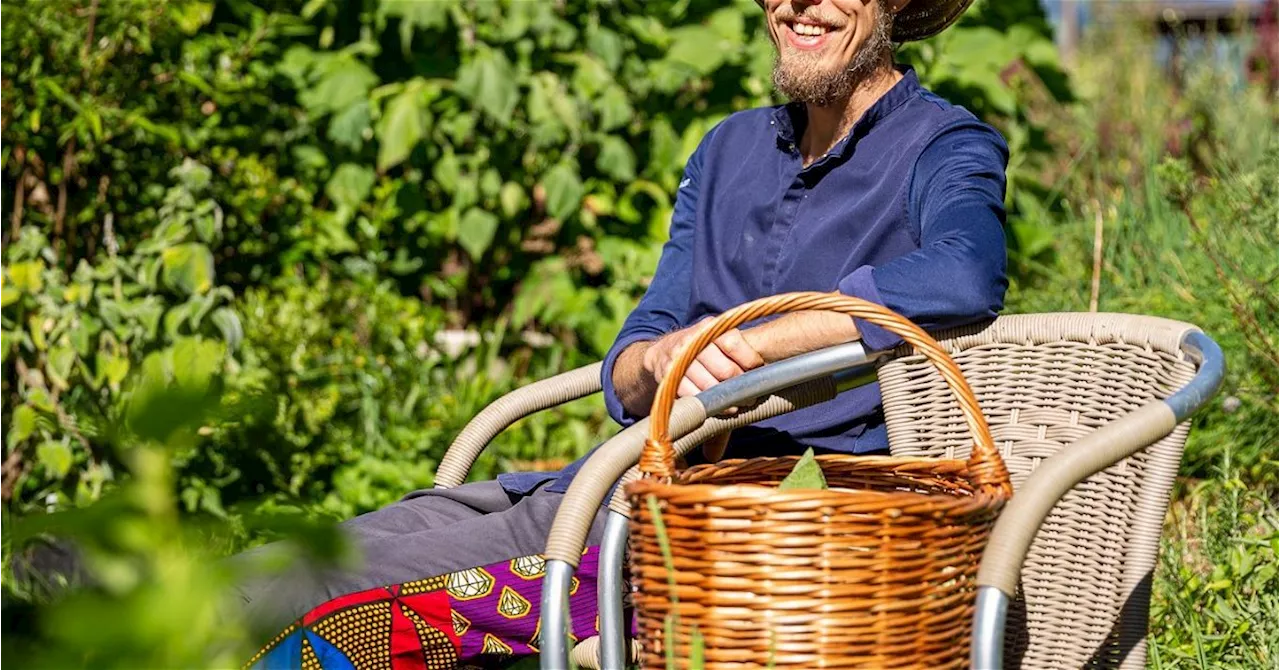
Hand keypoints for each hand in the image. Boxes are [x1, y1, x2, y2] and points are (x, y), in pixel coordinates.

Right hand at [642, 321, 764, 399]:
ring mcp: (679, 362)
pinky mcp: (670, 380)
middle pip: (724, 370)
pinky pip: (695, 397)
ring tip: (738, 404)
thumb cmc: (699, 347)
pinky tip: (720, 407)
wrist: (661, 353)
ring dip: (728, 400)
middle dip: (740, 385)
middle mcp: (692, 343)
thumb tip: (766, 364)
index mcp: (708, 329)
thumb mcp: (715, 336)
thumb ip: (736, 344)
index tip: (757, 369)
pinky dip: (711, 406)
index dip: (749, 359)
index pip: (732, 343)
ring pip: (711, 386)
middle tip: (751, 394)